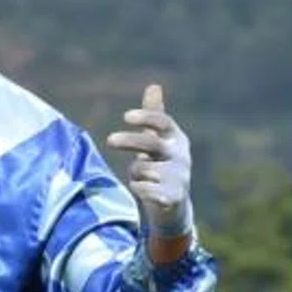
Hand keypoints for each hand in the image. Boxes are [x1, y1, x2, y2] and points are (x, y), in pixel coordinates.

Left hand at [107, 83, 193, 247]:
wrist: (174, 206)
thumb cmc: (163, 166)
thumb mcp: (160, 141)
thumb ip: (155, 116)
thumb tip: (154, 86)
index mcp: (177, 139)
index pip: (163, 121)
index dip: (146, 117)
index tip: (125, 117)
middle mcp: (181, 156)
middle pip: (151, 143)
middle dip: (129, 141)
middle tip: (109, 140)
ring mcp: (179, 177)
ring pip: (142, 168)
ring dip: (134, 173)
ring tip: (141, 178)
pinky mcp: (172, 197)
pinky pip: (143, 188)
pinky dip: (138, 188)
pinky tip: (143, 190)